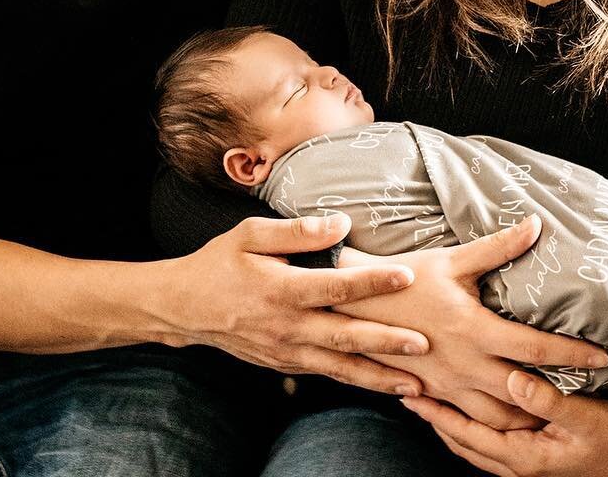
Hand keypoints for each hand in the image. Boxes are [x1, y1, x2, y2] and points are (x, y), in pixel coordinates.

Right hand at [153, 212, 430, 394]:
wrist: (184, 307)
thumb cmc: (220, 262)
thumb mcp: (251, 233)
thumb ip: (297, 231)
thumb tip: (341, 224)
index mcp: (281, 288)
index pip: (336, 286)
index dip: (373, 282)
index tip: (407, 276)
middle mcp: (286, 325)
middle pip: (345, 336)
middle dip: (386, 342)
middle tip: (423, 344)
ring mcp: (285, 351)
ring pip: (339, 366)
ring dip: (378, 376)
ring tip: (415, 384)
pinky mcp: (283, 364)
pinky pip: (325, 373)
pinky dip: (354, 380)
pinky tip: (380, 382)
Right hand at [335, 215, 607, 429]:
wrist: (355, 305)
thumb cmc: (407, 278)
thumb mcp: (454, 259)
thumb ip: (498, 247)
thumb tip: (535, 224)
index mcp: (475, 330)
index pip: (535, 347)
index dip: (571, 353)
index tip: (602, 356)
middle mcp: (466, 365)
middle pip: (524, 394)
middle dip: (558, 397)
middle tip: (590, 394)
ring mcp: (449, 386)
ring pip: (500, 419)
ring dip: (528, 419)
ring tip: (554, 413)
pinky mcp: (434, 394)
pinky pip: (471, 422)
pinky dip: (496, 426)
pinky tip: (509, 419)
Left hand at [402, 368, 607, 476]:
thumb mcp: (584, 417)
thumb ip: (545, 399)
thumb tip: (510, 375)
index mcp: (523, 456)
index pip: (466, 434)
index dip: (437, 414)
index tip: (411, 392)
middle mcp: (519, 465)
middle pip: (464, 442)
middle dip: (435, 419)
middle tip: (408, 393)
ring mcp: (528, 466)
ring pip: (476, 447)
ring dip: (451, 425)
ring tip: (430, 401)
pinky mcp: (538, 459)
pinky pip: (492, 448)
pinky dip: (472, 432)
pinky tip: (472, 413)